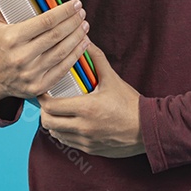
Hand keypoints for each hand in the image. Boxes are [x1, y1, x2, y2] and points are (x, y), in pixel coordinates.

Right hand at [0, 0, 90, 100]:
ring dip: (77, 37)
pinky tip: (84, 44)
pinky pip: (63, 68)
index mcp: (12, 39)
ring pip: (62, 51)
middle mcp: (21, 57)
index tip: (76, 4)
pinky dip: (76, 55)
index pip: (45, 22)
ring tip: (84, 25)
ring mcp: (31, 73)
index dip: (63, 12)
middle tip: (82, 13)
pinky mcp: (40, 86)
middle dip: (73, 22)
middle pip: (56, 35)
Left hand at [38, 42, 144, 158]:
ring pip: (56, 134)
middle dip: (44, 112)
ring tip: (58, 112)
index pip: (51, 106)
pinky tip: (69, 123)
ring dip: (53, 123)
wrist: (148, 129)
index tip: (43, 91)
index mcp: (86, 108)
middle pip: (48, 122)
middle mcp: (83, 127)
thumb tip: (86, 40)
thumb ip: (97, 58)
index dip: (42, 99)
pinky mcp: (90, 149)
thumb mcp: (113, 79)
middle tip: (48, 102)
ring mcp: (86, 140)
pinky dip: (64, 133)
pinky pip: (68, 142)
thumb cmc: (130, 103)